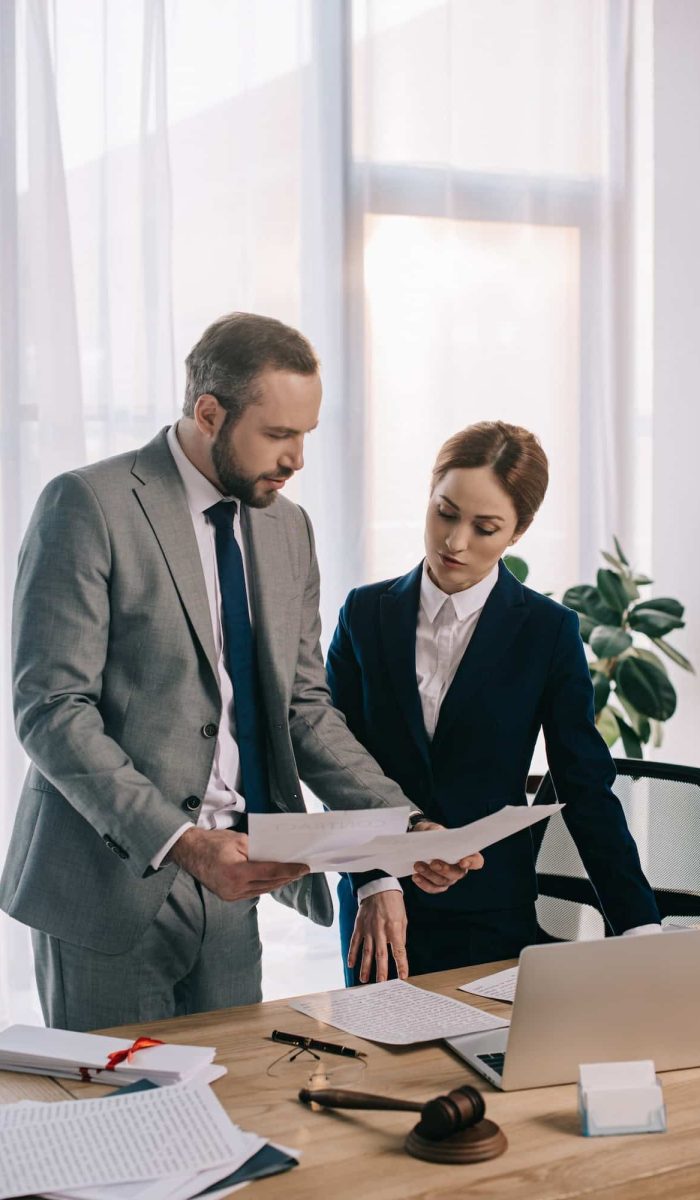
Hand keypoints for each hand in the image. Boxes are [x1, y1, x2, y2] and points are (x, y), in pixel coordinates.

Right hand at [168, 827, 308, 900]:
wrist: (189, 852)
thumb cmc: (214, 841)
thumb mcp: (239, 840)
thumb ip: (259, 850)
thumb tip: (279, 855)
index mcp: (237, 872)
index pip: (271, 872)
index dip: (290, 870)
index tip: (304, 867)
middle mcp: (234, 888)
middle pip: (269, 884)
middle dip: (287, 877)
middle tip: (302, 870)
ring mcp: (231, 895)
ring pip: (262, 890)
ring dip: (278, 882)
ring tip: (292, 874)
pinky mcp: (229, 897)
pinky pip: (253, 892)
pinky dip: (265, 885)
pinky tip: (275, 879)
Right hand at [347, 890, 407, 983]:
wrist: (378, 886)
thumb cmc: (393, 902)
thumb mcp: (403, 918)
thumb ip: (401, 936)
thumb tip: (399, 950)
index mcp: (394, 928)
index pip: (398, 951)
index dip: (401, 965)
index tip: (403, 977)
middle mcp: (380, 930)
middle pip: (380, 955)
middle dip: (381, 971)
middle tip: (381, 985)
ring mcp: (368, 929)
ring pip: (366, 951)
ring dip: (365, 967)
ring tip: (364, 980)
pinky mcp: (359, 926)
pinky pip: (354, 942)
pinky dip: (352, 954)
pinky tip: (351, 964)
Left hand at [409, 819, 483, 894]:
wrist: (419, 841)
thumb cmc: (432, 834)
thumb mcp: (434, 829)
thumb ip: (437, 832)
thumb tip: (436, 836)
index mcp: (465, 853)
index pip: (477, 861)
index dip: (472, 863)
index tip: (462, 861)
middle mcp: (460, 869)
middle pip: (458, 874)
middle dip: (445, 870)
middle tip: (433, 862)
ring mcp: (449, 878)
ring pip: (443, 882)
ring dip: (430, 875)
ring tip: (417, 865)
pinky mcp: (437, 884)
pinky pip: (433, 888)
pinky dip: (424, 883)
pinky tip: (416, 876)